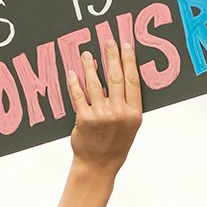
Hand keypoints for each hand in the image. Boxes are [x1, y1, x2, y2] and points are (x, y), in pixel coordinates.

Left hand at [66, 40, 142, 180]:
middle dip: (111, 56)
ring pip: (95, 83)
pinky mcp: (84, 119)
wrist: (98, 165)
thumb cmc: (116, 145)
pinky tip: (72, 72)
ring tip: (86, 54)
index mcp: (134, 113)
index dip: (129, 60)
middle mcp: (119, 113)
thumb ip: (128, 103)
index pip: (133, 80)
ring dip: (90, 66)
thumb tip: (122, 75)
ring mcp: (101, 115)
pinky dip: (74, 82)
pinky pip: (79, 95)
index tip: (126, 45)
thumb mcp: (131, 125)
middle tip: (108, 41)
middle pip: (116, 77)